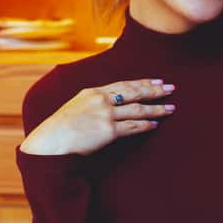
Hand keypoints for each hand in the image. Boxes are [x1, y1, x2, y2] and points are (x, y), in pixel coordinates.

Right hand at [20, 79, 175, 155]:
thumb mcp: (76, 107)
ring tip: (170, 109)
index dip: (142, 83)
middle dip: (154, 90)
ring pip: (137, 109)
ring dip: (156, 109)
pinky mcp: (109, 130)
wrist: (51, 141)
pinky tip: (155, 124)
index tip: (156, 82)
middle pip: (134, 92)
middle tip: (171, 89)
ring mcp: (106, 114)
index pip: (124, 85)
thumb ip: (92, 103)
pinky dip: (146, 125)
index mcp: (93, 92)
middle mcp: (101, 100)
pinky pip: (133, 126)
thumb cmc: (60, 128)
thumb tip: (107, 105)